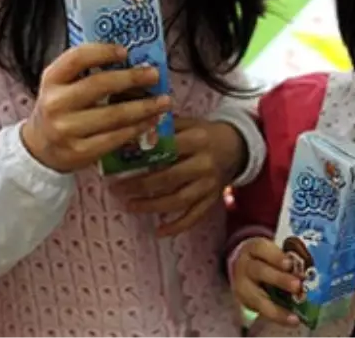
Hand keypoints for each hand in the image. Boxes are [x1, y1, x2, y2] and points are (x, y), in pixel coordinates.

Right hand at [20, 43, 170, 173]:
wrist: (39, 148)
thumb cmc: (59, 109)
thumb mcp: (61, 85)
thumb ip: (85, 72)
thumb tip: (130, 60)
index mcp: (51, 80)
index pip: (77, 58)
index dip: (103, 52)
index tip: (126, 51)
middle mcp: (55, 103)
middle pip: (99, 85)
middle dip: (132, 79)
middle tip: (154, 75)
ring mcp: (66, 130)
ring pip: (113, 115)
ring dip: (143, 107)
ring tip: (163, 101)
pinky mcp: (80, 152)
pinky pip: (115, 138)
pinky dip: (136, 129)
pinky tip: (150, 122)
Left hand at [109, 118, 245, 236]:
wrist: (237, 147)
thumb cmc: (204, 133)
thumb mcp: (188, 123)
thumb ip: (164, 126)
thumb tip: (132, 129)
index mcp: (197, 139)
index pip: (166, 148)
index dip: (142, 156)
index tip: (121, 162)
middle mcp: (204, 164)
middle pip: (169, 178)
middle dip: (141, 186)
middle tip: (117, 190)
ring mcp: (210, 184)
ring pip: (179, 200)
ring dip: (152, 206)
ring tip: (130, 206)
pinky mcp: (213, 199)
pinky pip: (195, 216)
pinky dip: (177, 226)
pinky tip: (159, 231)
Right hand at [231, 237, 302, 326]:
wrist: (241, 267)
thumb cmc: (264, 257)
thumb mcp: (270, 250)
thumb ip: (287, 256)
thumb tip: (311, 269)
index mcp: (253, 248)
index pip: (261, 248)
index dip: (275, 256)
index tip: (290, 263)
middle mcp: (245, 266)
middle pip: (259, 271)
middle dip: (279, 279)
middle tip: (297, 285)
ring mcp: (242, 285)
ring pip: (257, 297)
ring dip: (277, 307)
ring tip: (295, 316)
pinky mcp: (246, 301)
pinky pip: (261, 310)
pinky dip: (278, 316)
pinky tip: (292, 321)